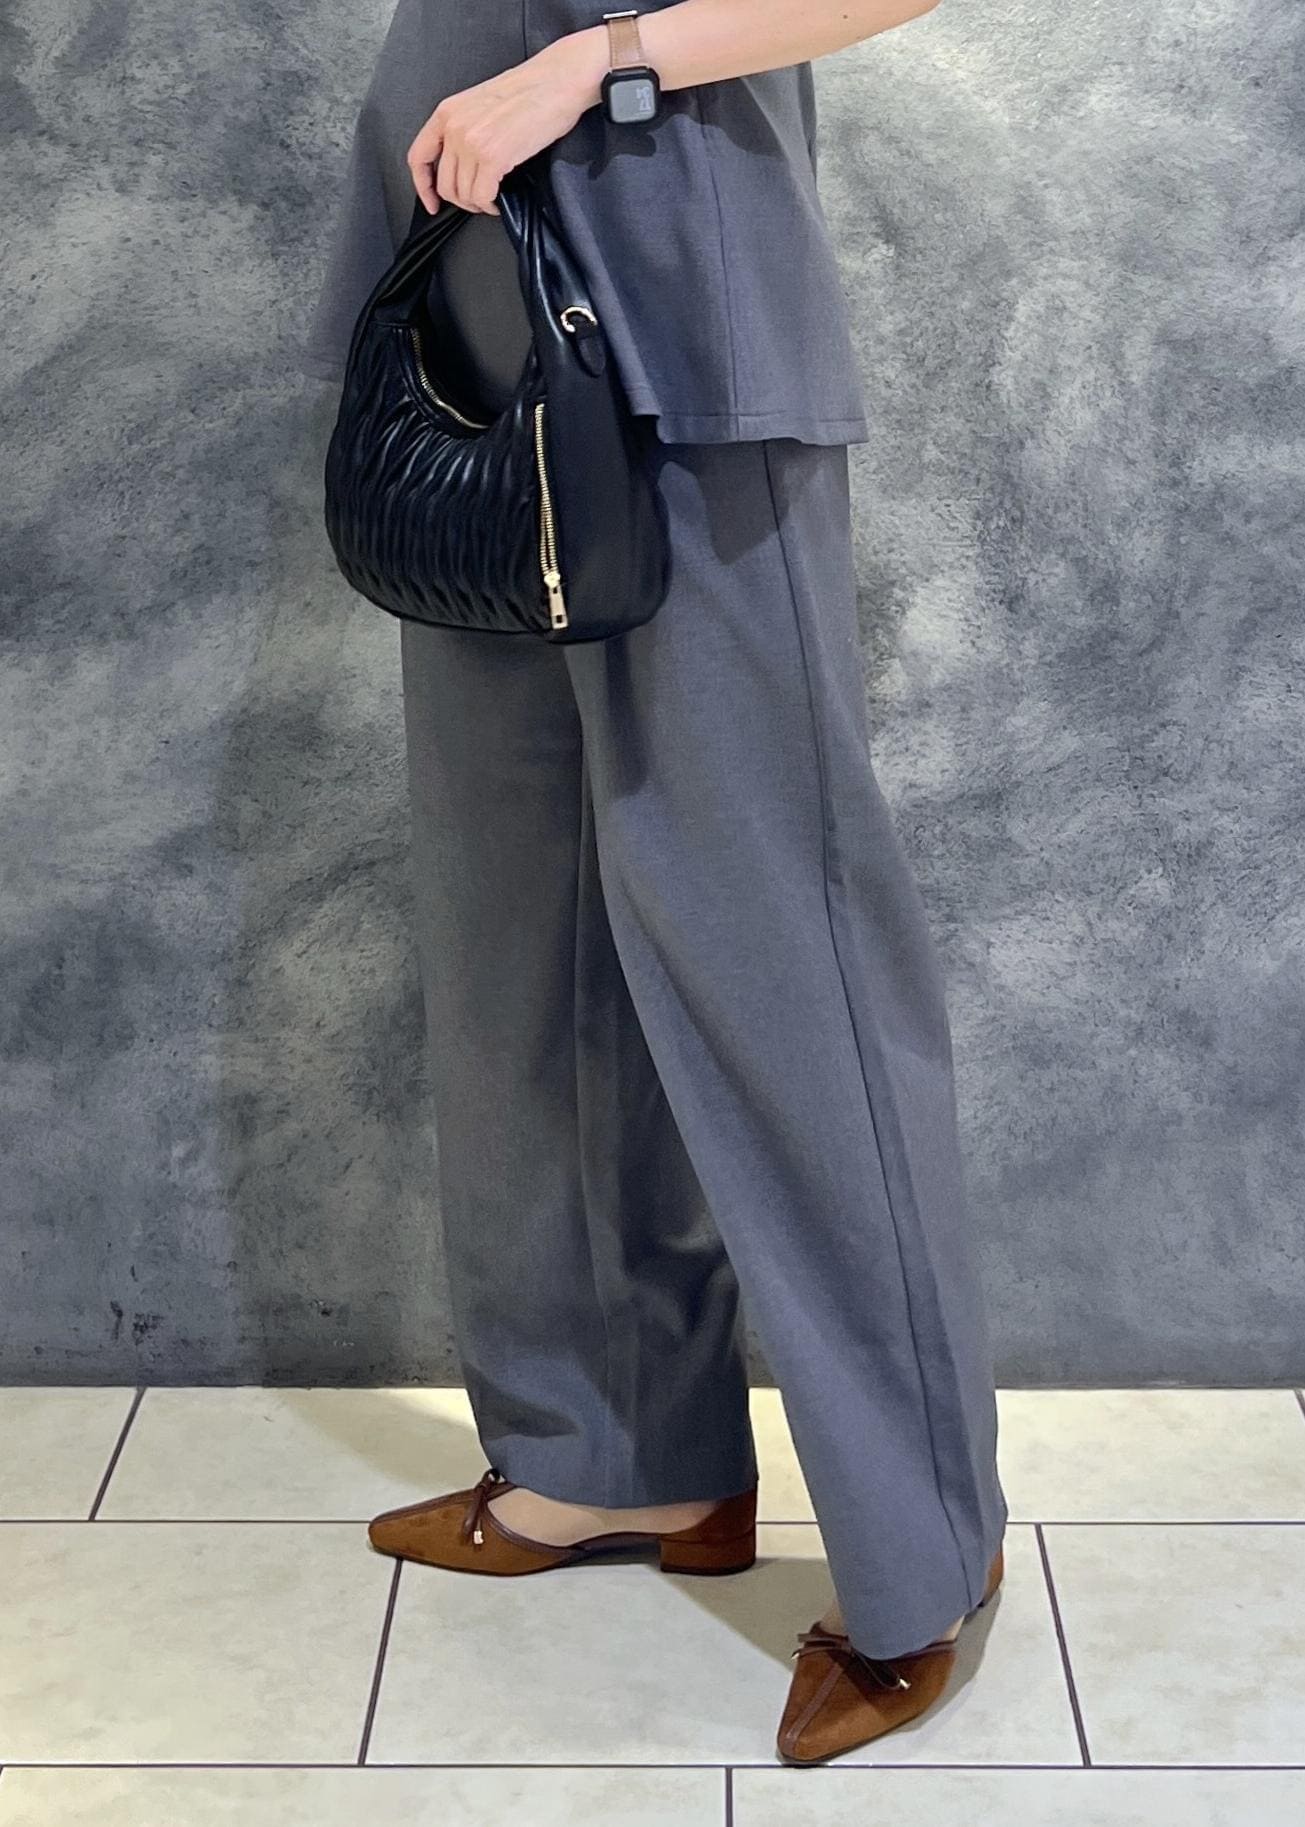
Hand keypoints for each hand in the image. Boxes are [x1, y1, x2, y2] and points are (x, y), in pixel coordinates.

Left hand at [408, 29, 607, 215]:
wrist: (556, 81)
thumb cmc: (529, 90)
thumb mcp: (480, 104)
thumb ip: (464, 129)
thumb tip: (461, 163)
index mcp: (448, 111)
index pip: (419, 157)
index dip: (423, 187)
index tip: (432, 201)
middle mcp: (455, 126)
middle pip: (444, 183)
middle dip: (461, 200)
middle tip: (477, 201)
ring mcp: (472, 142)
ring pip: (463, 194)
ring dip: (478, 203)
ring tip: (492, 198)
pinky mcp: (492, 157)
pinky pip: (482, 196)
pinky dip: (490, 205)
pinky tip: (499, 201)